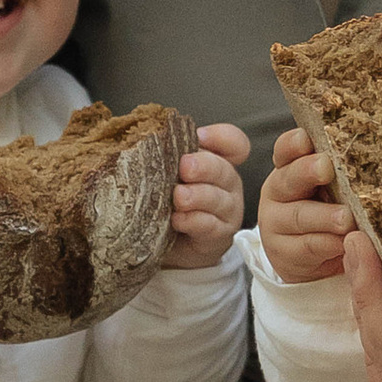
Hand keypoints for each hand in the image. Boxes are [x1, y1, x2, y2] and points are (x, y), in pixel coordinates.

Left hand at [164, 122, 251, 268]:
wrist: (169, 245)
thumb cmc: (168, 202)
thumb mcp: (168, 174)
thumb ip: (168, 156)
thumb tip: (147, 140)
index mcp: (217, 161)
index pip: (233, 143)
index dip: (221, 137)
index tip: (199, 137)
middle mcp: (226, 183)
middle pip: (224, 169)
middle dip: (204, 166)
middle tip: (184, 166)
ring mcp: (226, 210)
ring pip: (218, 199)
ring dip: (198, 196)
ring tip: (178, 196)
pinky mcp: (219, 236)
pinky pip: (211, 226)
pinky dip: (193, 221)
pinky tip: (177, 219)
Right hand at [255, 125, 356, 283]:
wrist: (316, 258)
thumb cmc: (333, 209)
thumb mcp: (337, 185)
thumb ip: (344, 169)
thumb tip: (378, 152)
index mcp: (291, 166)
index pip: (286, 149)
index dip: (294, 144)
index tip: (306, 139)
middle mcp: (279, 191)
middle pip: (289, 179)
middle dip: (308, 172)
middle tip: (326, 168)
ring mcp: (277, 223)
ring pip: (299, 216)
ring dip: (324, 216)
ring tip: (345, 218)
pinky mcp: (283, 253)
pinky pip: (307, 246)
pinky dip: (327, 244)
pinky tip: (344, 244)